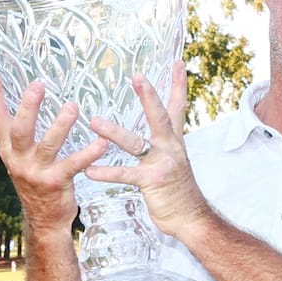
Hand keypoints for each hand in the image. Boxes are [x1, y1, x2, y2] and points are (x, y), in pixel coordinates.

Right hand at [0, 71, 109, 232]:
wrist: (44, 222)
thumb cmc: (37, 184)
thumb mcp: (21, 160)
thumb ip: (19, 138)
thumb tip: (22, 105)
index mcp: (9, 151)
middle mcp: (19, 160)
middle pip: (20, 129)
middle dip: (28, 107)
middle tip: (38, 85)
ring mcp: (37, 173)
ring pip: (48, 145)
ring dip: (61, 125)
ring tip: (73, 107)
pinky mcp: (57, 183)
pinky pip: (74, 164)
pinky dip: (89, 153)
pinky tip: (102, 143)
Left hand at [84, 62, 212, 240]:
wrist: (191, 219)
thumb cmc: (178, 192)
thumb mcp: (174, 163)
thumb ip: (164, 147)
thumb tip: (155, 136)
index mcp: (174, 141)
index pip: (177, 107)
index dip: (178, 84)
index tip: (178, 62)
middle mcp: (171, 148)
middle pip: (161, 116)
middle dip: (149, 96)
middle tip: (138, 76)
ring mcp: (162, 164)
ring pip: (136, 143)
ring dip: (113, 132)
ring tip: (94, 122)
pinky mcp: (152, 182)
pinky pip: (126, 174)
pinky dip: (107, 172)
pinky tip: (90, 171)